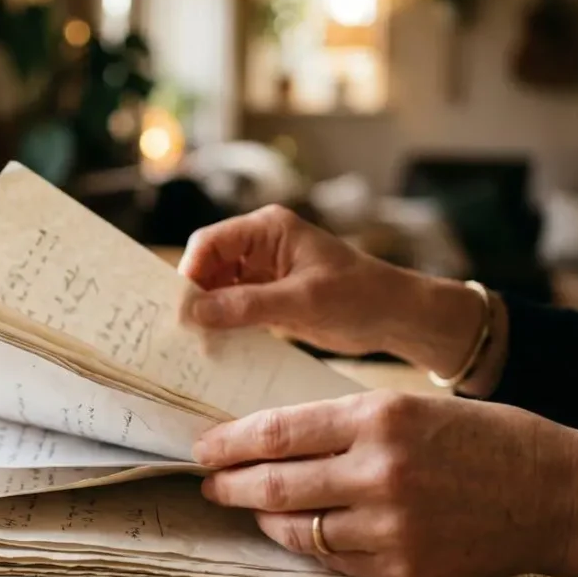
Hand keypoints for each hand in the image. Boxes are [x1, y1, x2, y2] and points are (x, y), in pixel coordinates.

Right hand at [178, 205, 501, 391]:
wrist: (397, 317)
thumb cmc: (361, 296)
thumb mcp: (302, 301)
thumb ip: (246, 305)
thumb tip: (195, 312)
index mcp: (268, 229)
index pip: (210, 243)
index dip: (190, 274)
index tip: (180, 310)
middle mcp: (260, 245)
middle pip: (207, 266)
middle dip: (195, 296)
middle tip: (180, 331)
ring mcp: (263, 273)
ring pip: (216, 289)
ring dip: (207, 314)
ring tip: (195, 343)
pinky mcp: (269, 298)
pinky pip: (233, 308)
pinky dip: (223, 326)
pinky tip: (216, 347)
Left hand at [193, 389, 577, 576]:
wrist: (558, 493)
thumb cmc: (487, 438)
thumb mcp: (412, 406)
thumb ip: (346, 422)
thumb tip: (277, 437)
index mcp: (379, 417)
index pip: (278, 432)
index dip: (230, 442)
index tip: (206, 447)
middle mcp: (379, 470)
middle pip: (275, 482)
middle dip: (232, 483)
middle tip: (210, 481)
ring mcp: (390, 524)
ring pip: (297, 526)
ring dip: (263, 517)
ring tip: (247, 506)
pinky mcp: (402, 565)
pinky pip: (332, 558)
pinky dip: (306, 544)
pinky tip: (295, 531)